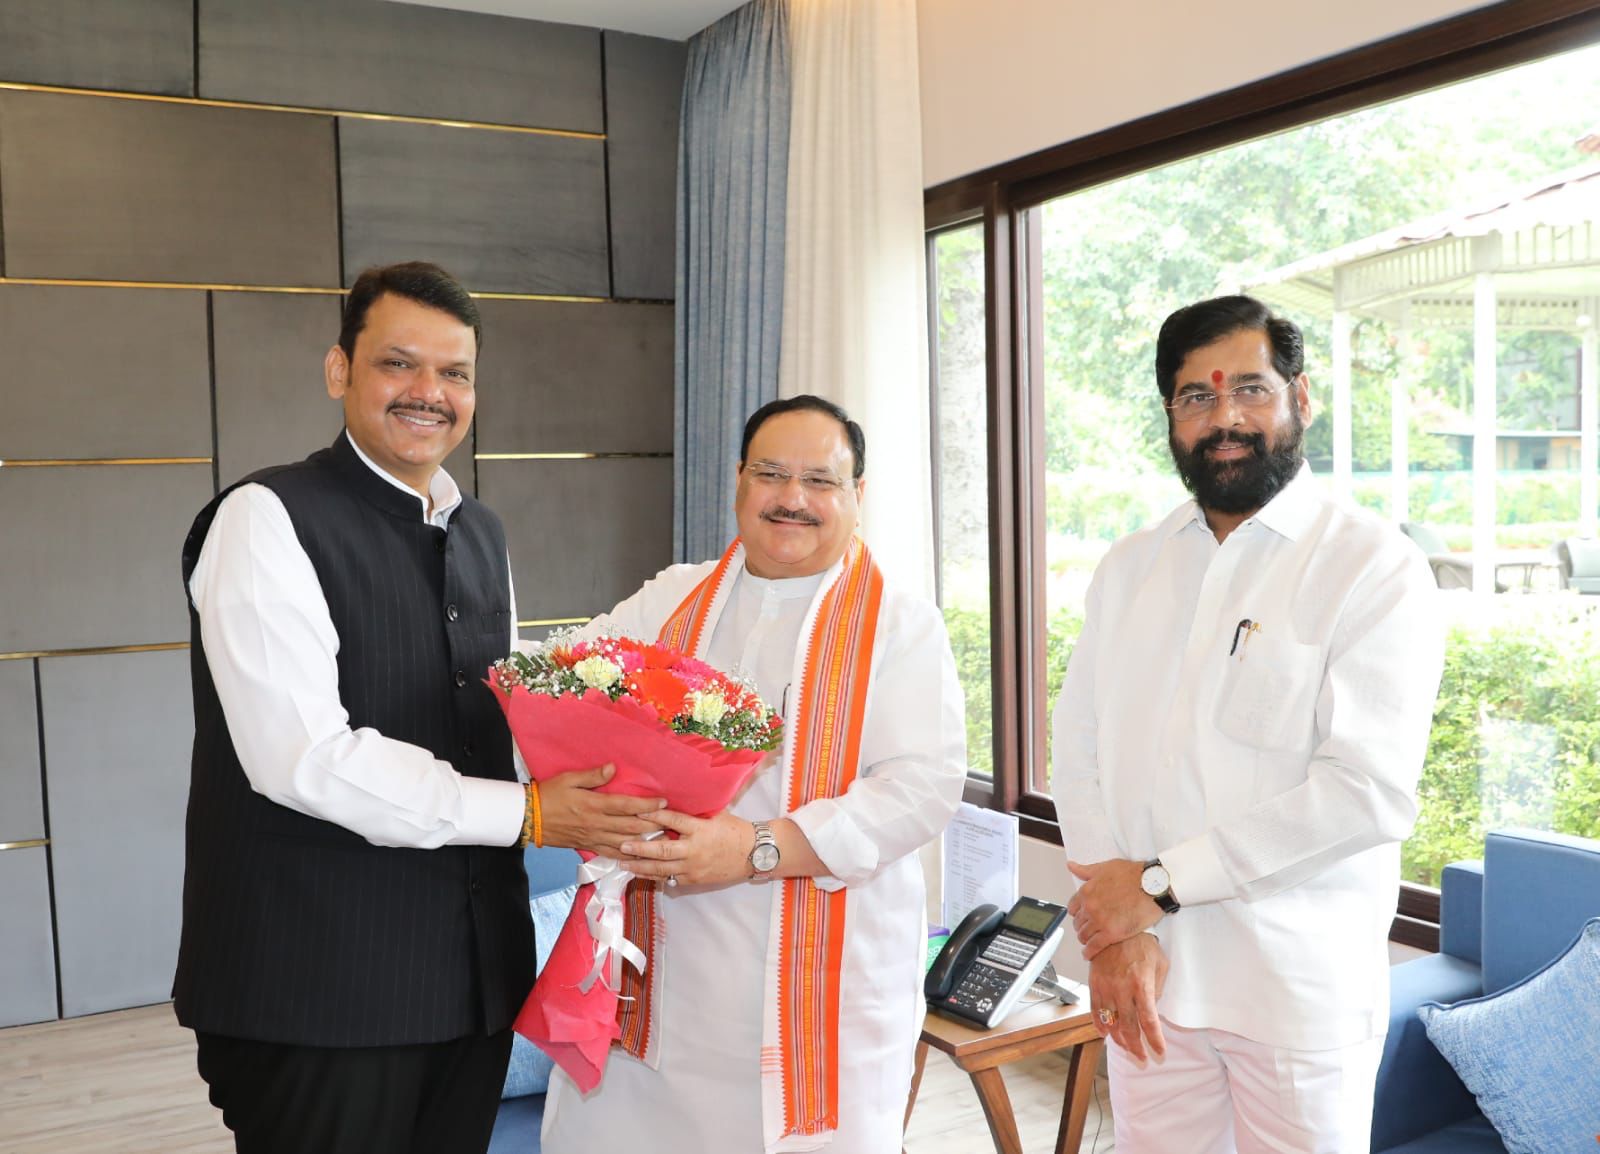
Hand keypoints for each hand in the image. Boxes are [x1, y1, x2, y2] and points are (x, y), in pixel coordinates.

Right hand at [537, 764, 664, 854]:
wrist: (529, 818)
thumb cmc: (549, 794)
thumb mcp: (569, 779)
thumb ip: (593, 776)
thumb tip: (613, 768)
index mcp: (594, 805)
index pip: (626, 806)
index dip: (647, 805)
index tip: (663, 801)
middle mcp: (597, 824)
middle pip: (631, 827)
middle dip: (653, 824)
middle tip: (670, 821)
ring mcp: (594, 838)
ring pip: (625, 842)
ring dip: (645, 841)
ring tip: (662, 838)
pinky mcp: (589, 846)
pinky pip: (612, 853)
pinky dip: (628, 855)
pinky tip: (640, 856)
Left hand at [619, 810, 752, 886]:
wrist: (754, 853)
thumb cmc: (735, 831)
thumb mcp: (716, 816)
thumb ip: (694, 814)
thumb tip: (672, 804)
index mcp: (700, 829)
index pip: (673, 821)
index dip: (654, 816)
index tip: (637, 813)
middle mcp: (695, 849)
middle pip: (662, 849)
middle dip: (640, 847)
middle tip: (622, 844)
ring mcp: (694, 868)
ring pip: (662, 869)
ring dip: (641, 866)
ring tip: (624, 863)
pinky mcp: (695, 880)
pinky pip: (671, 879)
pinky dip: (655, 876)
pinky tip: (642, 873)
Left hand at [1067, 858, 1162, 959]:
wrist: (1153, 885)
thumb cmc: (1134, 875)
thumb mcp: (1106, 867)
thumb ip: (1086, 870)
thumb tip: (1072, 866)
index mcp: (1086, 891)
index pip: (1072, 908)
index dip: (1077, 913)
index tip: (1081, 916)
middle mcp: (1090, 906)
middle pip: (1077, 923)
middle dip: (1082, 926)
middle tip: (1088, 929)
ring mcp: (1099, 921)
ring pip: (1084, 936)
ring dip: (1085, 939)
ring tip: (1090, 941)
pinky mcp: (1112, 933)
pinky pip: (1094, 947)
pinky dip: (1089, 952)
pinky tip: (1089, 954)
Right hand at [1088, 933, 1168, 1060]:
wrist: (1117, 926)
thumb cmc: (1143, 944)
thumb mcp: (1160, 964)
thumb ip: (1157, 988)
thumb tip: (1153, 1007)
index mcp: (1142, 985)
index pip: (1149, 1021)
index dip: (1154, 1040)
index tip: (1159, 1051)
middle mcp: (1123, 989)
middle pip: (1129, 1027)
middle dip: (1136, 1046)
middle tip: (1142, 1057)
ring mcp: (1106, 987)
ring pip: (1111, 1022)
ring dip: (1119, 1039)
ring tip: (1127, 1047)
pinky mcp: (1095, 983)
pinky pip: (1095, 1010)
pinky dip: (1100, 1024)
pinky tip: (1106, 1033)